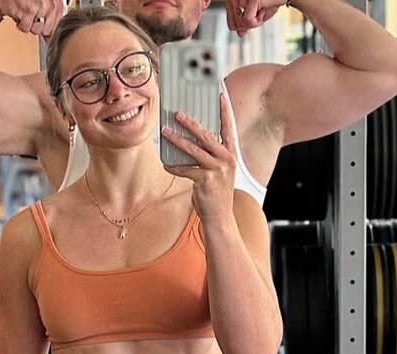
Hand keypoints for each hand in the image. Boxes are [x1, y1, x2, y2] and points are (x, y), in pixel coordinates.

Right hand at [0, 0, 63, 35]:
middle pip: (47, 31)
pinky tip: (19, 12)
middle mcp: (50, 3)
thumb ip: (50, 20)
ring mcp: (40, 6)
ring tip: (24, 13)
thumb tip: (50, 39)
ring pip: (36, 30)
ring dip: (28, 25)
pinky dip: (20, 23)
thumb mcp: (42, 5)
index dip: (49, 28)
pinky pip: (26, 28)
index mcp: (56, 2)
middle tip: (30, 15)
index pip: (59, 25)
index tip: (43, 24)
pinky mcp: (28, 10)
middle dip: (38, 27)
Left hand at [162, 93, 236, 223]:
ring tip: (165, 132)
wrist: (219, 218)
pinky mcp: (206, 181)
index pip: (228, 126)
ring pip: (194, 150)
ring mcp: (217, 170)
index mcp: (231, 154)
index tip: (220, 92)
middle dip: (191, 123)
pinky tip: (166, 164)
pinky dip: (174, 167)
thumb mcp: (218, 171)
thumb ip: (210, 155)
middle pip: (207, 135)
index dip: (224, 109)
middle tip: (177, 113)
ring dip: (177, 140)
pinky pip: (186, 170)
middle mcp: (226, 159)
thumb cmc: (216, 193)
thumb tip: (192, 140)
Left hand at [225, 0, 287, 36]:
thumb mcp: (256, 15)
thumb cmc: (271, 2)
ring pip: (242, 25)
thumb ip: (245, 24)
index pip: (231, 25)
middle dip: (249, 25)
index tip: (254, 16)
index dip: (243, 27)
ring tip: (262, 9)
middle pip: (235, 27)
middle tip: (259, 13)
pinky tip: (264, 10)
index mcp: (232, 1)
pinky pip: (248, 22)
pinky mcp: (251, 0)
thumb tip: (240, 35)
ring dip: (255, 22)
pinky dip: (257, 21)